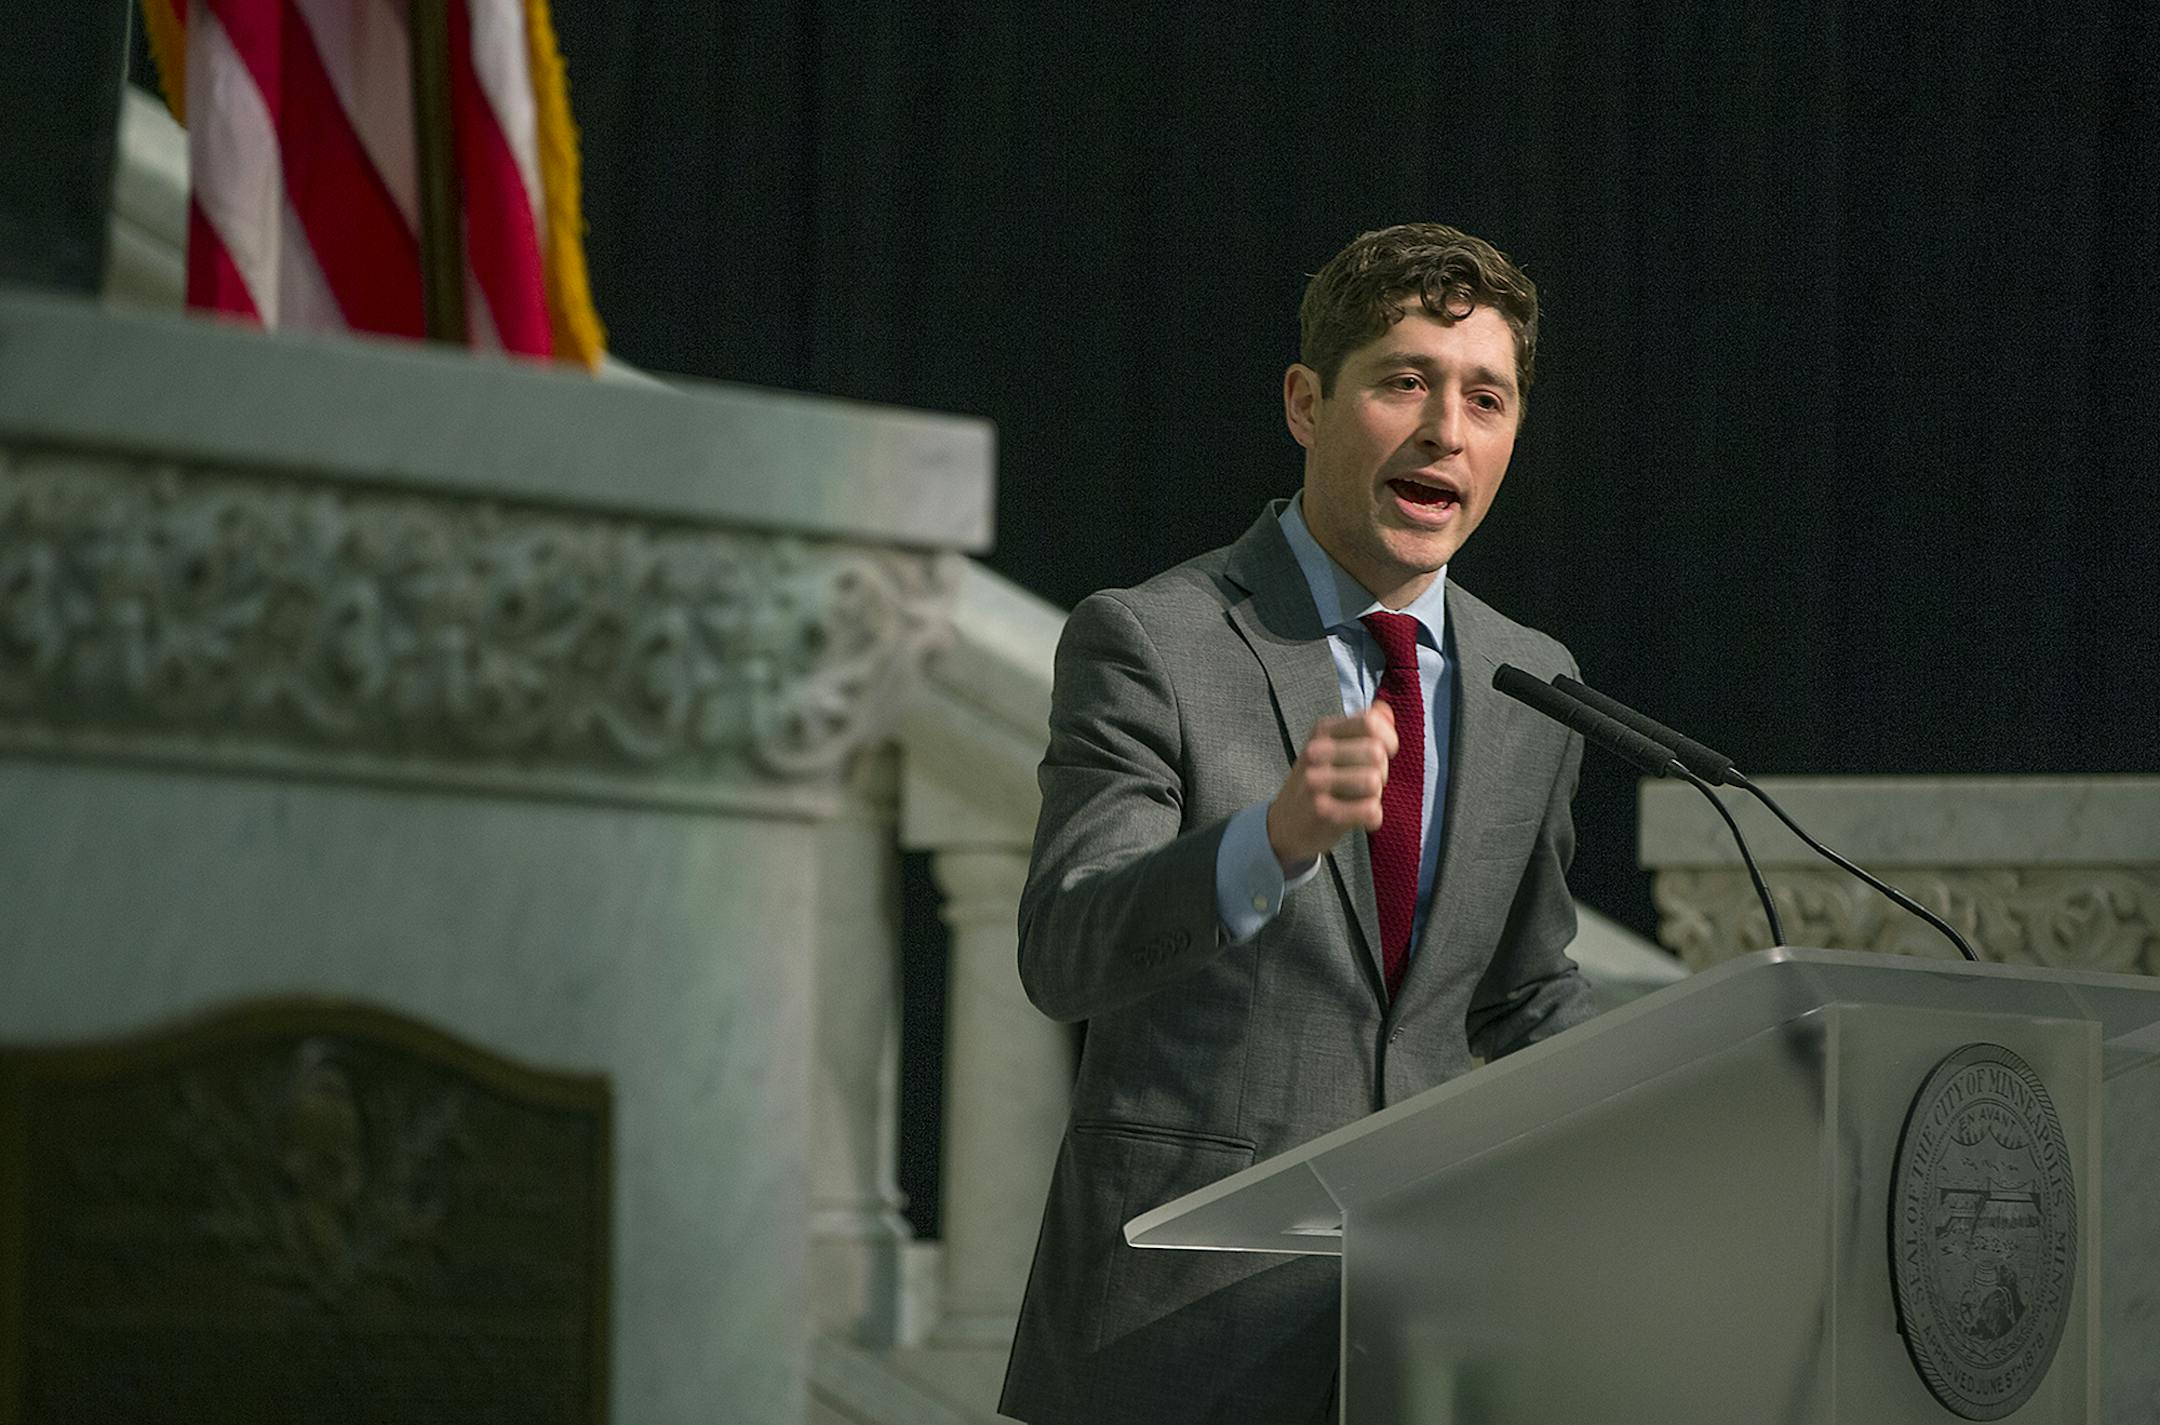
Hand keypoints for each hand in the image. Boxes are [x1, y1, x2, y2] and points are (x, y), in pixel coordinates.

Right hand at [1266, 702, 1398, 867]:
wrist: (1283, 826)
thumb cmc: (1317, 784)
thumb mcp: (1333, 748)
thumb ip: (1362, 727)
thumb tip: (1385, 710)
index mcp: (1322, 731)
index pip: (1371, 723)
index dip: (1388, 739)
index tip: (1384, 753)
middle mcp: (1316, 752)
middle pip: (1377, 753)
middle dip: (1381, 771)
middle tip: (1365, 784)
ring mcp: (1316, 782)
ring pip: (1374, 782)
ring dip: (1374, 796)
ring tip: (1358, 800)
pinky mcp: (1323, 812)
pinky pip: (1371, 810)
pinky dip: (1372, 818)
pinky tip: (1357, 818)